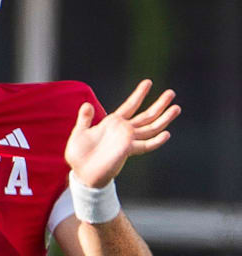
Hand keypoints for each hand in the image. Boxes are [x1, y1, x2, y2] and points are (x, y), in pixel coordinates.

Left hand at [65, 80, 180, 187]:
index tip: (148, 82)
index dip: (139, 94)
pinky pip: (145, 145)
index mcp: (112, 123)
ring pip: (150, 128)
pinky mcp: (127, 150)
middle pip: (146, 115)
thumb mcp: (80, 132)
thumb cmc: (80, 154)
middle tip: (171, 93)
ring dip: (164, 118)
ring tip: (176, 107)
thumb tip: (87, 104)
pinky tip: (166, 134)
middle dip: (159, 104)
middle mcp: (123, 130)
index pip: (130, 105)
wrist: (82, 173)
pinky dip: (156, 140)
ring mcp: (127, 140)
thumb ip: (85, 118)